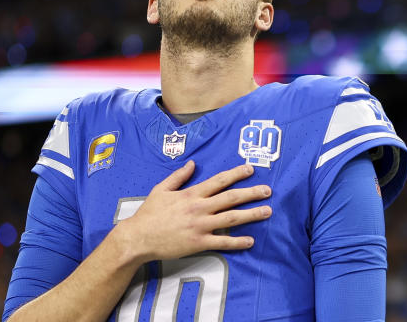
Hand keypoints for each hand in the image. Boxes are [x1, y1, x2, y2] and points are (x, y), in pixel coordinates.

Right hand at [117, 160, 271, 262]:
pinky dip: (238, 242)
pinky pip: (222, 242)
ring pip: (232, 218)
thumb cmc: (148, 214)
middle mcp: (200, 208)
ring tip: (267, 211)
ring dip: (251, 214)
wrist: (137, 238)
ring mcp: (200, 226)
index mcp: (192, 193)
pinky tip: (251, 240)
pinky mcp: (199, 243)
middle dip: (252, 193)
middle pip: (231, 198)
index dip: (237, 174)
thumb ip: (178, 176)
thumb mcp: (161, 189)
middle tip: (268, 191)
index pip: (219, 180)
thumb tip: (193, 163)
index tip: (251, 169)